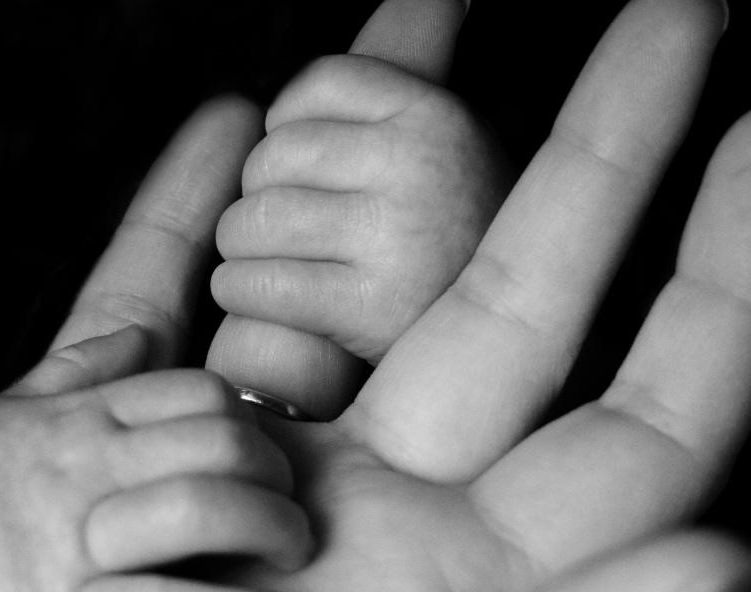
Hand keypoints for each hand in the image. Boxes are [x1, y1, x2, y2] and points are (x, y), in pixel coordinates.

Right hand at [0, 99, 317, 591]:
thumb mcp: (10, 415)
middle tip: (292, 509)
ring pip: (206, 507)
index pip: (198, 393)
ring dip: (271, 529)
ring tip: (291, 553)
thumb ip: (80, 371)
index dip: (246, 420)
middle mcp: (85, 475)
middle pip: (220, 441)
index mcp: (80, 424)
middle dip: (275, 472)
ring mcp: (78, 549)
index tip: (261, 457)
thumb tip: (139, 332)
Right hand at [197, 0, 750, 591]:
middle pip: (528, 276)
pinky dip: (172, 208)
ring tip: (160, 567)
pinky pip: (151, 289)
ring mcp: (261, 442)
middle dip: (616, 136)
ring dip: (232, 382)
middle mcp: (390, 484)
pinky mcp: (133, 415)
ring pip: (291, 311)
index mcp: (474, 566)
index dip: (733, 264)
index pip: (650, 397)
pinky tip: (223, 123)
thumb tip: (734, 555)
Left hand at [208, 0, 510, 417]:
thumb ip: (409, 76)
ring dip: (247, 254)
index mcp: (437, 114)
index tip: (315, 171)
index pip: (315, 85)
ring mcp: (398, 235)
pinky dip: (246, 296)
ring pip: (247, 221)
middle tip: (305, 235)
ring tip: (290, 270)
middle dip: (265, 199)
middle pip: (269, 155)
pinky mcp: (367, 310)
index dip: (293, 130)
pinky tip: (279, 304)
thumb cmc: (452, 248)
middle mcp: (422, 162)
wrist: (504, 355)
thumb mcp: (446, 152)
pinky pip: (251, 283)